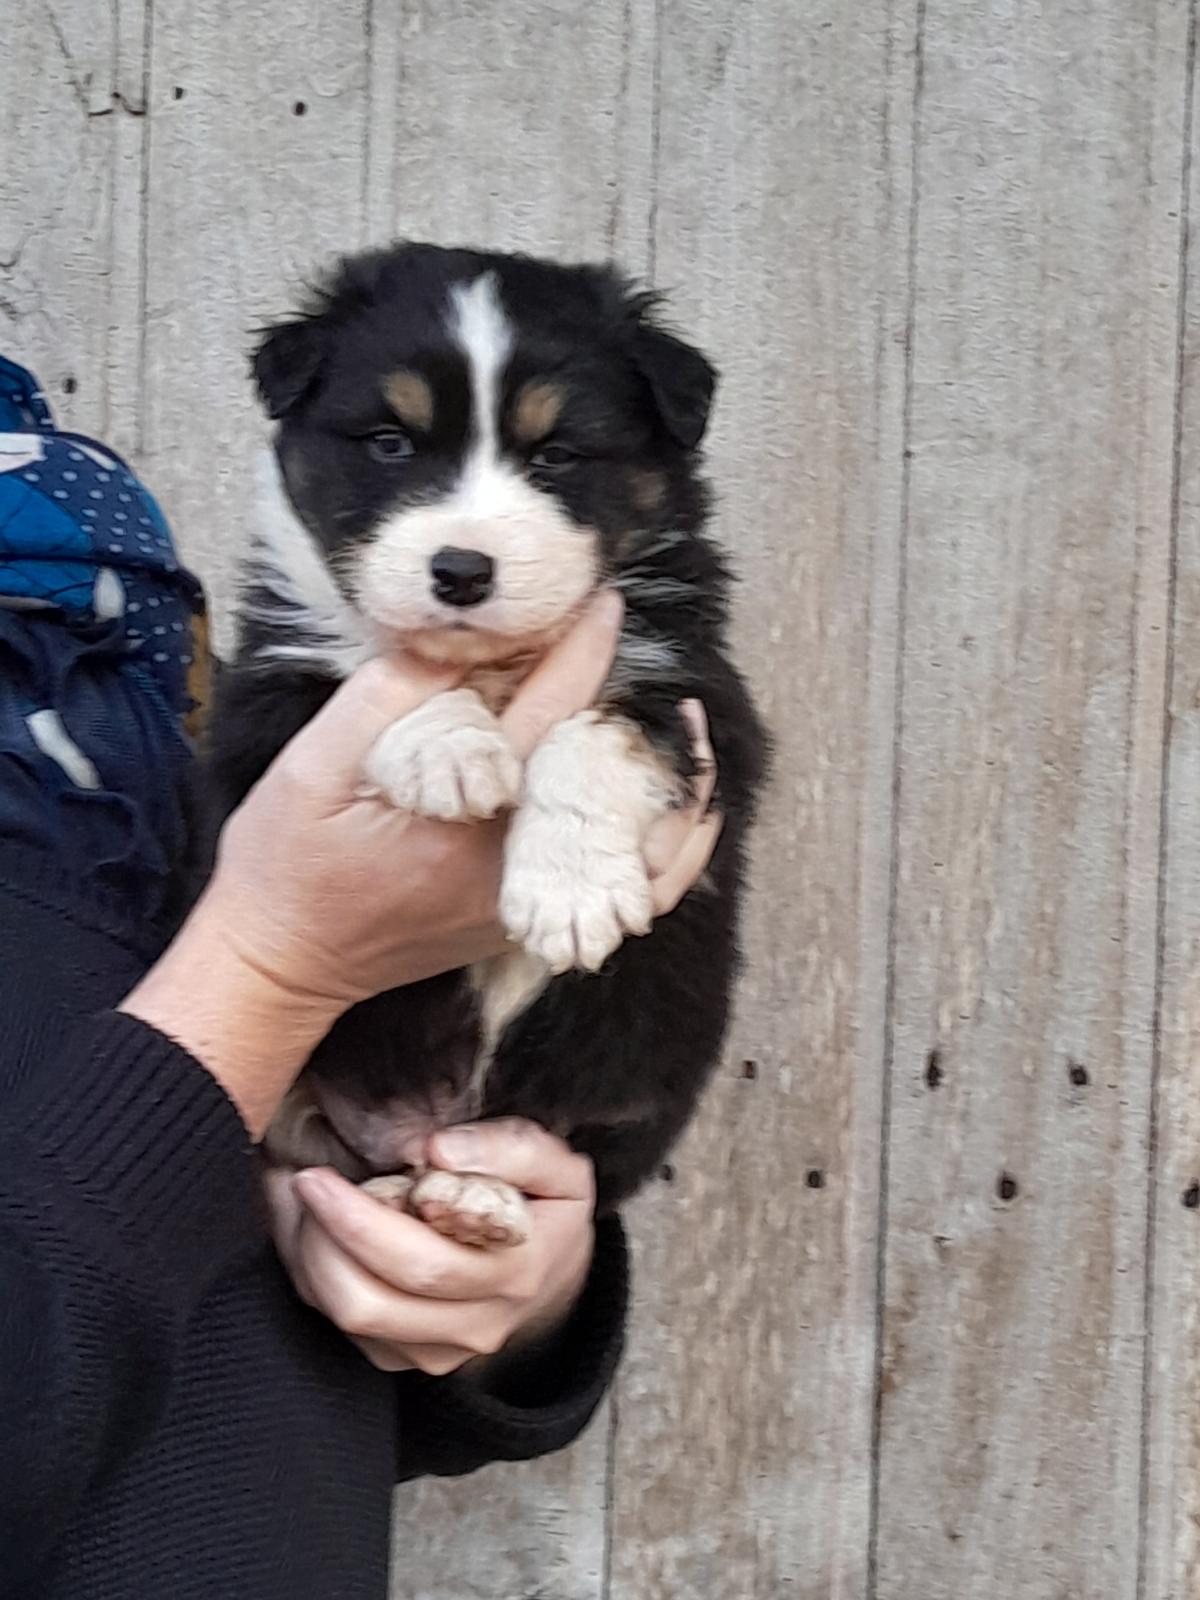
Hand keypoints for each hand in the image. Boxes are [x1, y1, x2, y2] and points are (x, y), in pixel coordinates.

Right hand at [122, 590, 720, 1137]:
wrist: (279, 964)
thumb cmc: (284, 863)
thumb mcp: (313, 765)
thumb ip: (387, 698)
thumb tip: (454, 639)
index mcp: (468, 812)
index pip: (549, 709)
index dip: (581, 646)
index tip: (604, 599)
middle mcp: (513, 863)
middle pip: (602, 770)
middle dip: (636, 710)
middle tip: (647, 660)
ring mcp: (525, 904)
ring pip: (634, 846)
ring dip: (669, 786)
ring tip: (688, 730)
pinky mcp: (523, 926)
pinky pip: (618, 898)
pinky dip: (661, 859)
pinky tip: (680, 819)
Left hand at [267, 1120, 594, 1374]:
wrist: (552, 1269)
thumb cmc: (545, 1204)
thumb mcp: (556, 1164)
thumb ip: (509, 1148)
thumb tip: (437, 1151)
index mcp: (515, 1272)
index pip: (424, 1262)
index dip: (360, 1223)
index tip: (320, 1177)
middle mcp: (477, 1324)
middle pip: (370, 1302)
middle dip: (319, 1238)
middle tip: (299, 1180)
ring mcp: (439, 1351)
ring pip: (347, 1319)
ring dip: (309, 1257)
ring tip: (298, 1198)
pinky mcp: (406, 1359)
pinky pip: (340, 1327)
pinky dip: (314, 1277)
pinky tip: (312, 1229)